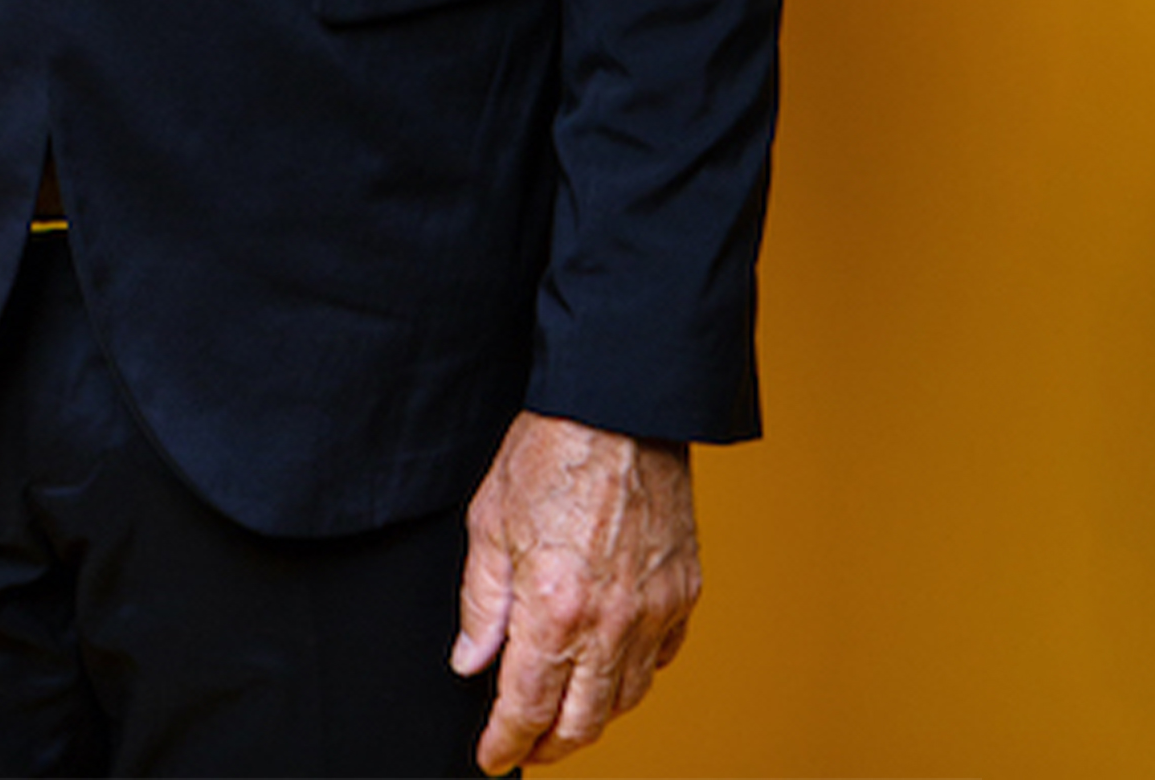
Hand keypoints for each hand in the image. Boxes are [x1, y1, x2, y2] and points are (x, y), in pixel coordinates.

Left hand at [450, 412, 699, 769]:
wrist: (618, 409)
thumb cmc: (551, 453)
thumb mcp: (489, 524)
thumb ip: (481, 604)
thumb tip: (471, 660)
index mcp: (555, 609)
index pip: (528, 706)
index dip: (506, 743)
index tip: (493, 757)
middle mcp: (611, 623)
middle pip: (584, 722)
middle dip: (551, 745)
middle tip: (527, 744)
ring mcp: (654, 611)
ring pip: (626, 698)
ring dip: (592, 715)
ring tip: (563, 709)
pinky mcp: (684, 593)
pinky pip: (661, 660)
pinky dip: (632, 675)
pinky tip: (609, 664)